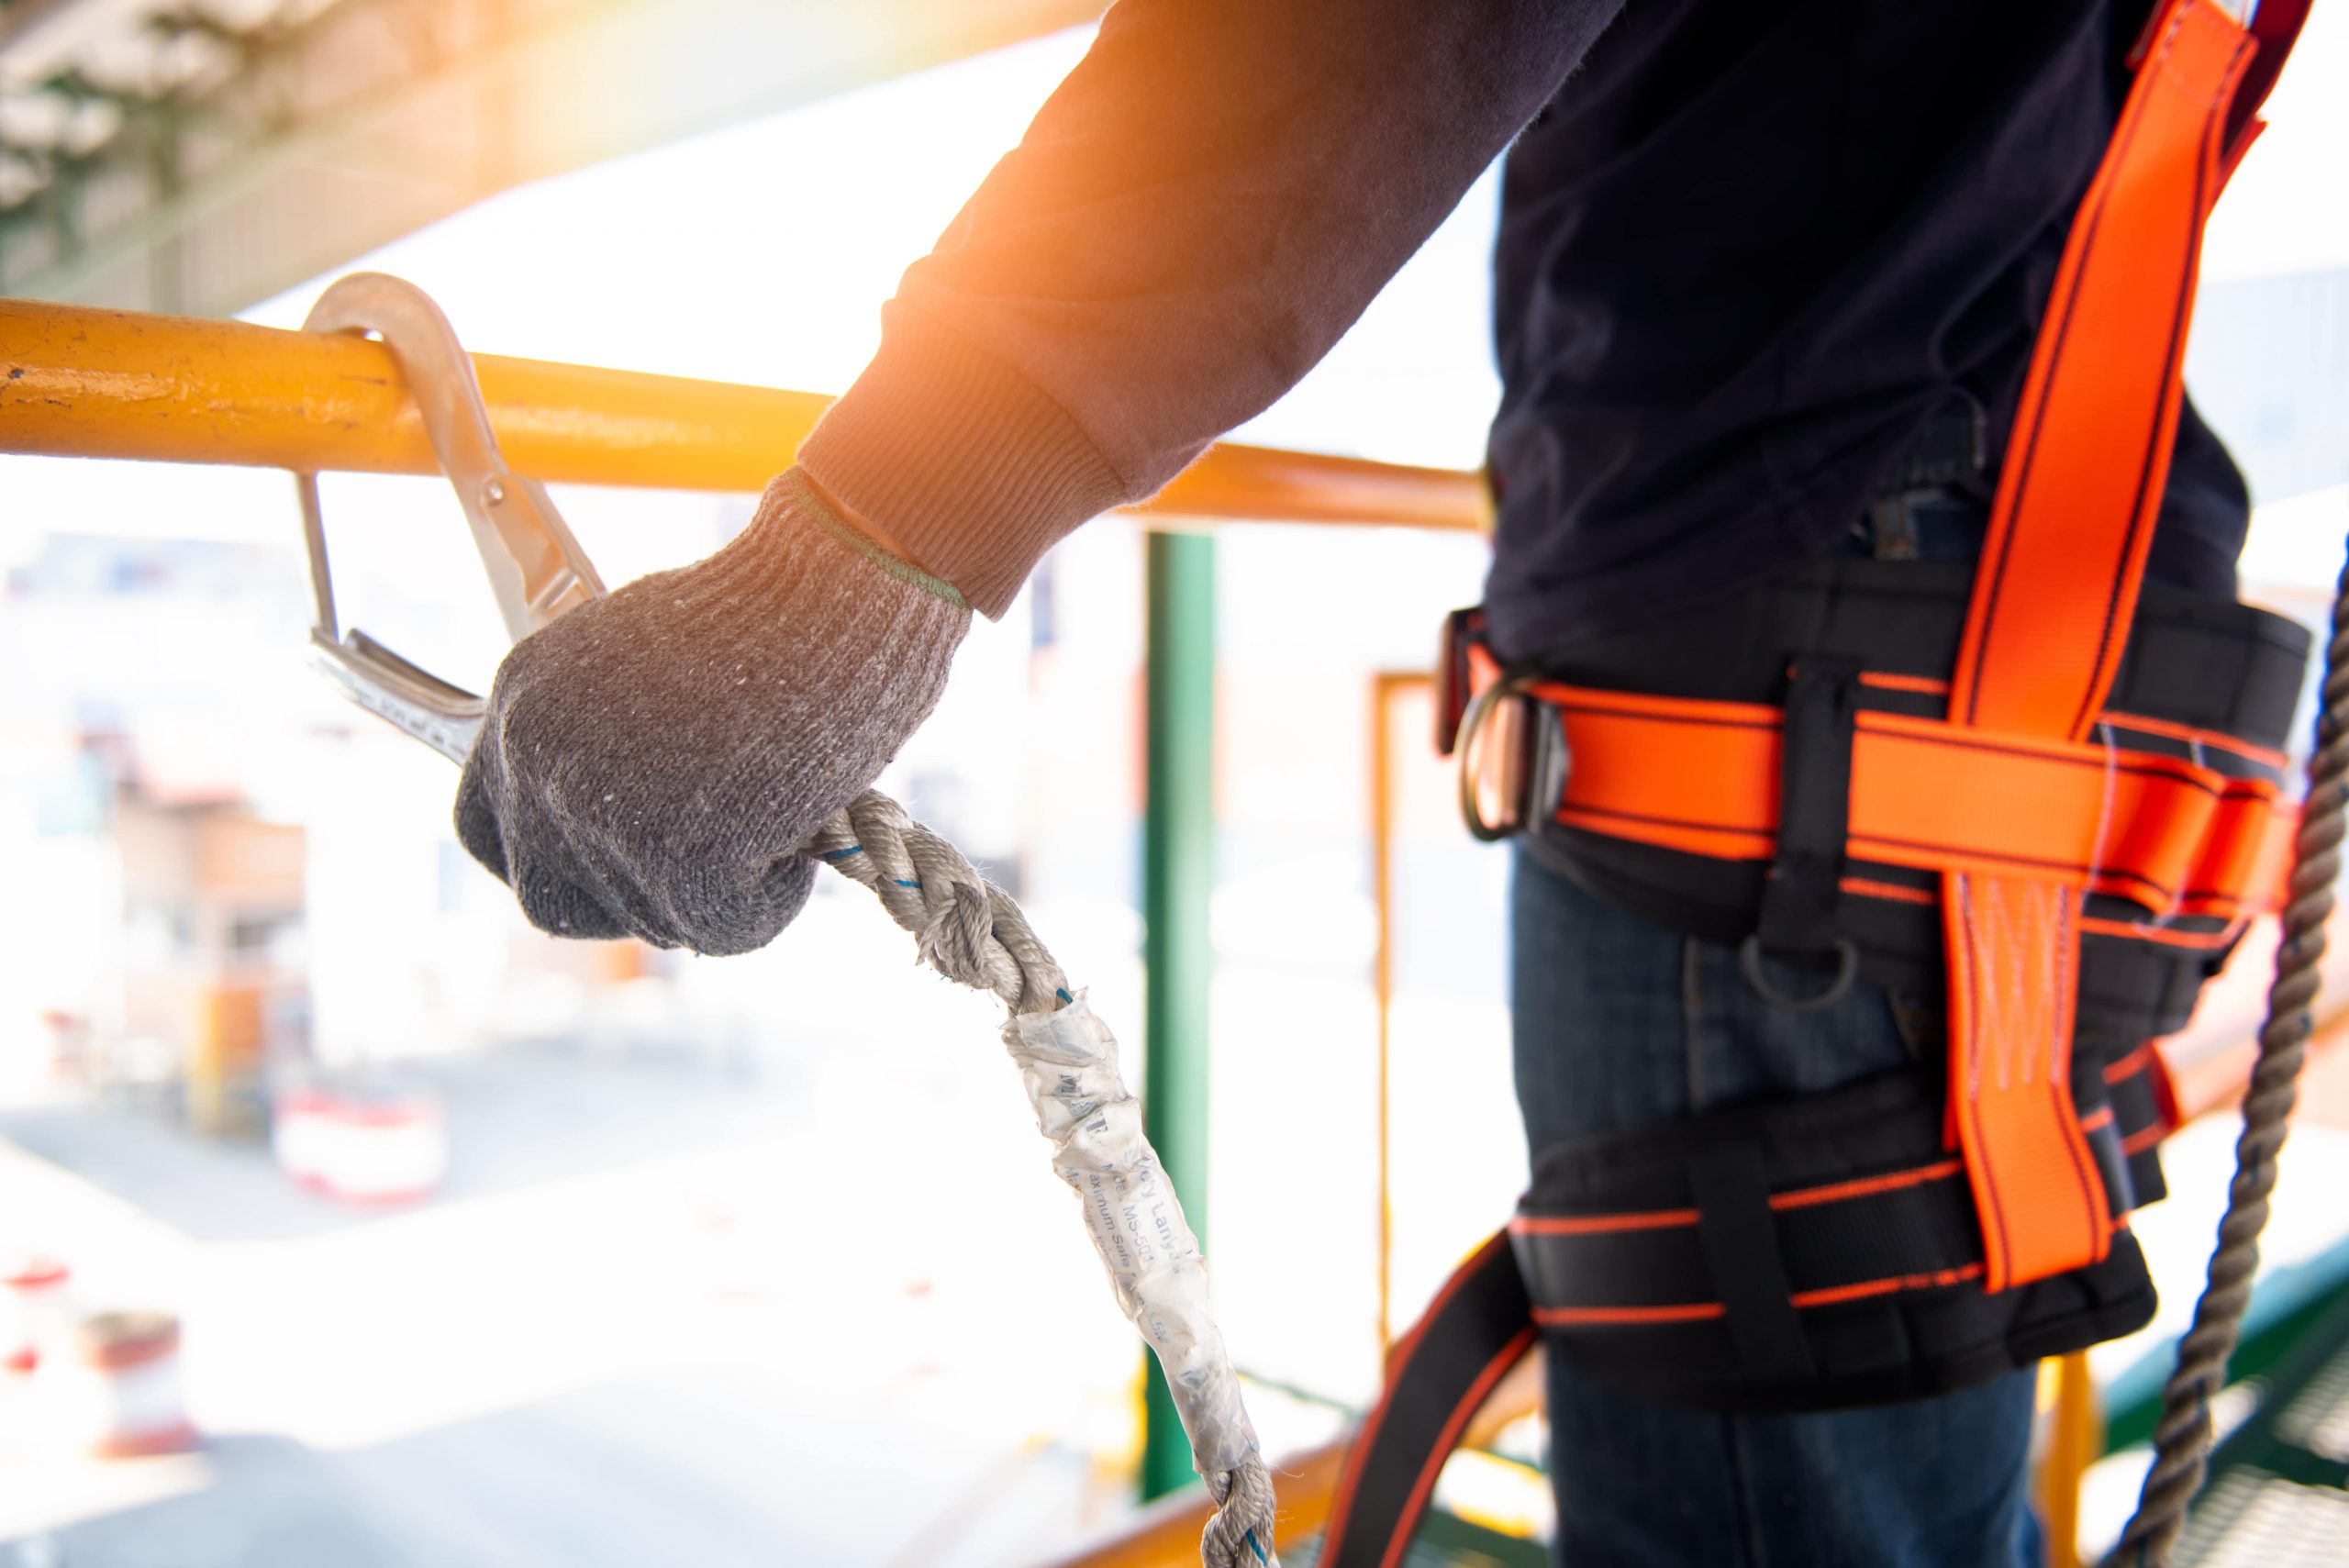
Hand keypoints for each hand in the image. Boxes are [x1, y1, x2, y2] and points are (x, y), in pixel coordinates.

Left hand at [453, 468, 969, 953]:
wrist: (834, 593)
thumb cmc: (772, 614)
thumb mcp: (649, 665)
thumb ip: (607, 741)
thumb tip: (626, 831)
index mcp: (524, 700)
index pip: (481, 829)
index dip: (546, 861)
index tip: (600, 867)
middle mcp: (538, 758)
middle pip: (549, 901)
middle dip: (627, 902)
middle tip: (705, 867)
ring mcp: (597, 810)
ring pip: (647, 919)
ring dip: (718, 890)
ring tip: (775, 809)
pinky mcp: (673, 853)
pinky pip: (721, 928)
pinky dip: (770, 900)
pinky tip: (798, 829)